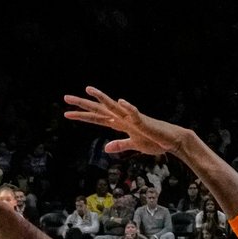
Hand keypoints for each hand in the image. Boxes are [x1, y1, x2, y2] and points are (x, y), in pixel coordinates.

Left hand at [64, 87, 187, 156]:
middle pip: (100, 109)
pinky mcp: (143, 121)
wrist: (171, 139)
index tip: (67, 114)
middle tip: (66, 98)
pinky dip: (128, 107)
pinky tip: (120, 101)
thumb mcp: (134, 145)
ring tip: (88, 89)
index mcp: (120, 124)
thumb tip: (106, 148)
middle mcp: (123, 118)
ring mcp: (132, 118)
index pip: (97, 119)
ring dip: (101, 98)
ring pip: (114, 106)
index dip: (82, 116)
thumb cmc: (154, 141)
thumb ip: (120, 145)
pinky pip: (135, 113)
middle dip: (83, 105)